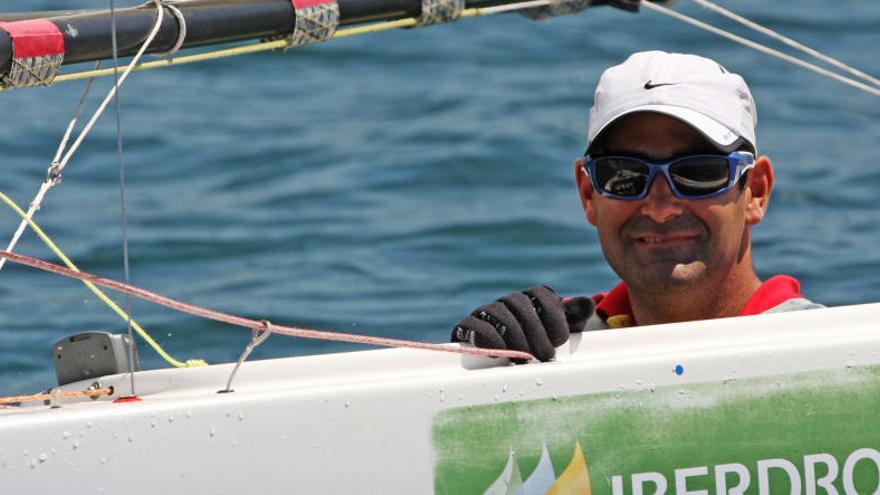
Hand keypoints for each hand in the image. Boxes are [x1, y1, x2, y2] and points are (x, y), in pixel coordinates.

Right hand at [450, 286, 594, 361]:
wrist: (507, 362)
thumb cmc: (539, 344)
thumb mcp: (560, 330)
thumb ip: (574, 316)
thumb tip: (587, 304)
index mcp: (532, 298)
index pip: (542, 294)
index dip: (553, 315)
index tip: (561, 340)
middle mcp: (508, 301)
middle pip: (519, 303)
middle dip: (534, 331)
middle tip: (545, 356)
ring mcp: (486, 312)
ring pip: (497, 312)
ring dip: (513, 337)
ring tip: (524, 360)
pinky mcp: (468, 327)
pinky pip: (473, 325)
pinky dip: (487, 337)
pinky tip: (500, 353)